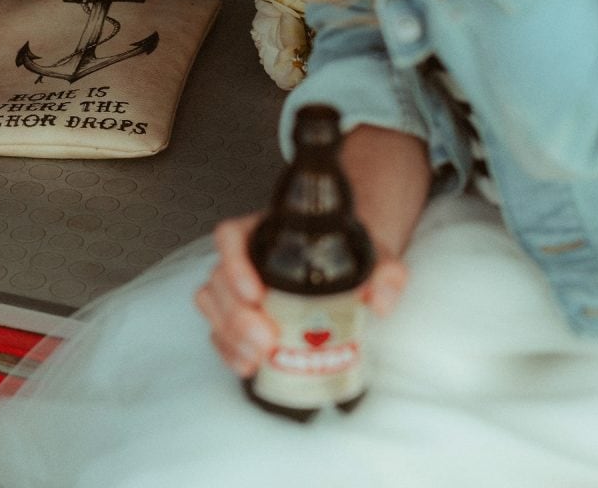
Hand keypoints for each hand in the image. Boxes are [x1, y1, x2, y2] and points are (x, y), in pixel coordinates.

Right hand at [195, 124, 429, 376]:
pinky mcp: (236, 314)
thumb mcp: (376, 257)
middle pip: (218, 278)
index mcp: (266, 231)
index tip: (256, 292)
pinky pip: (218, 329)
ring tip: (258, 357)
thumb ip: (386, 273)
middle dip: (236, 315)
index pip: (231, 236)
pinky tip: (248, 366)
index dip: (233, 263)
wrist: (346, 266)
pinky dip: (229, 350)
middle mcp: (243, 255)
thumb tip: (380, 301)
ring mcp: (235, 285)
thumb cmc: (351, 256)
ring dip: (230, 335)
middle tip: (267, 339)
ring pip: (212, 305)